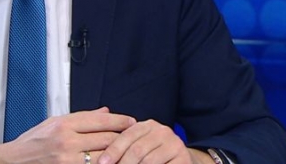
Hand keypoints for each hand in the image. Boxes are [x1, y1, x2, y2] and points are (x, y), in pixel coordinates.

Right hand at [0, 107, 135, 163]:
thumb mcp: (54, 122)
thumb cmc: (32, 142)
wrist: (12, 162)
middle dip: (123, 137)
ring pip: (104, 155)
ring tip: (128, 151)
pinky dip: (104, 162)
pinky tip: (111, 161)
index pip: (101, 119)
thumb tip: (105, 112)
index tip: (132, 122)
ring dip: (117, 154)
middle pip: (106, 138)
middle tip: (136, 137)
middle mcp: (67, 140)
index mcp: (64, 123)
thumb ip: (81, 118)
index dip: (121, 121)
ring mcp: (67, 159)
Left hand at [97, 120, 214, 163]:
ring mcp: (175, 145)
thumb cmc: (153, 156)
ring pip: (149, 161)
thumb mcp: (140, 146)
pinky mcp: (184, 159)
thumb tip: (101, 158)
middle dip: (122, 163)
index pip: (127, 136)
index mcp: (148, 126)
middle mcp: (162, 131)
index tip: (102, 163)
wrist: (181, 161)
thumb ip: (123, 146)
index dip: (113, 150)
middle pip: (137, 150)